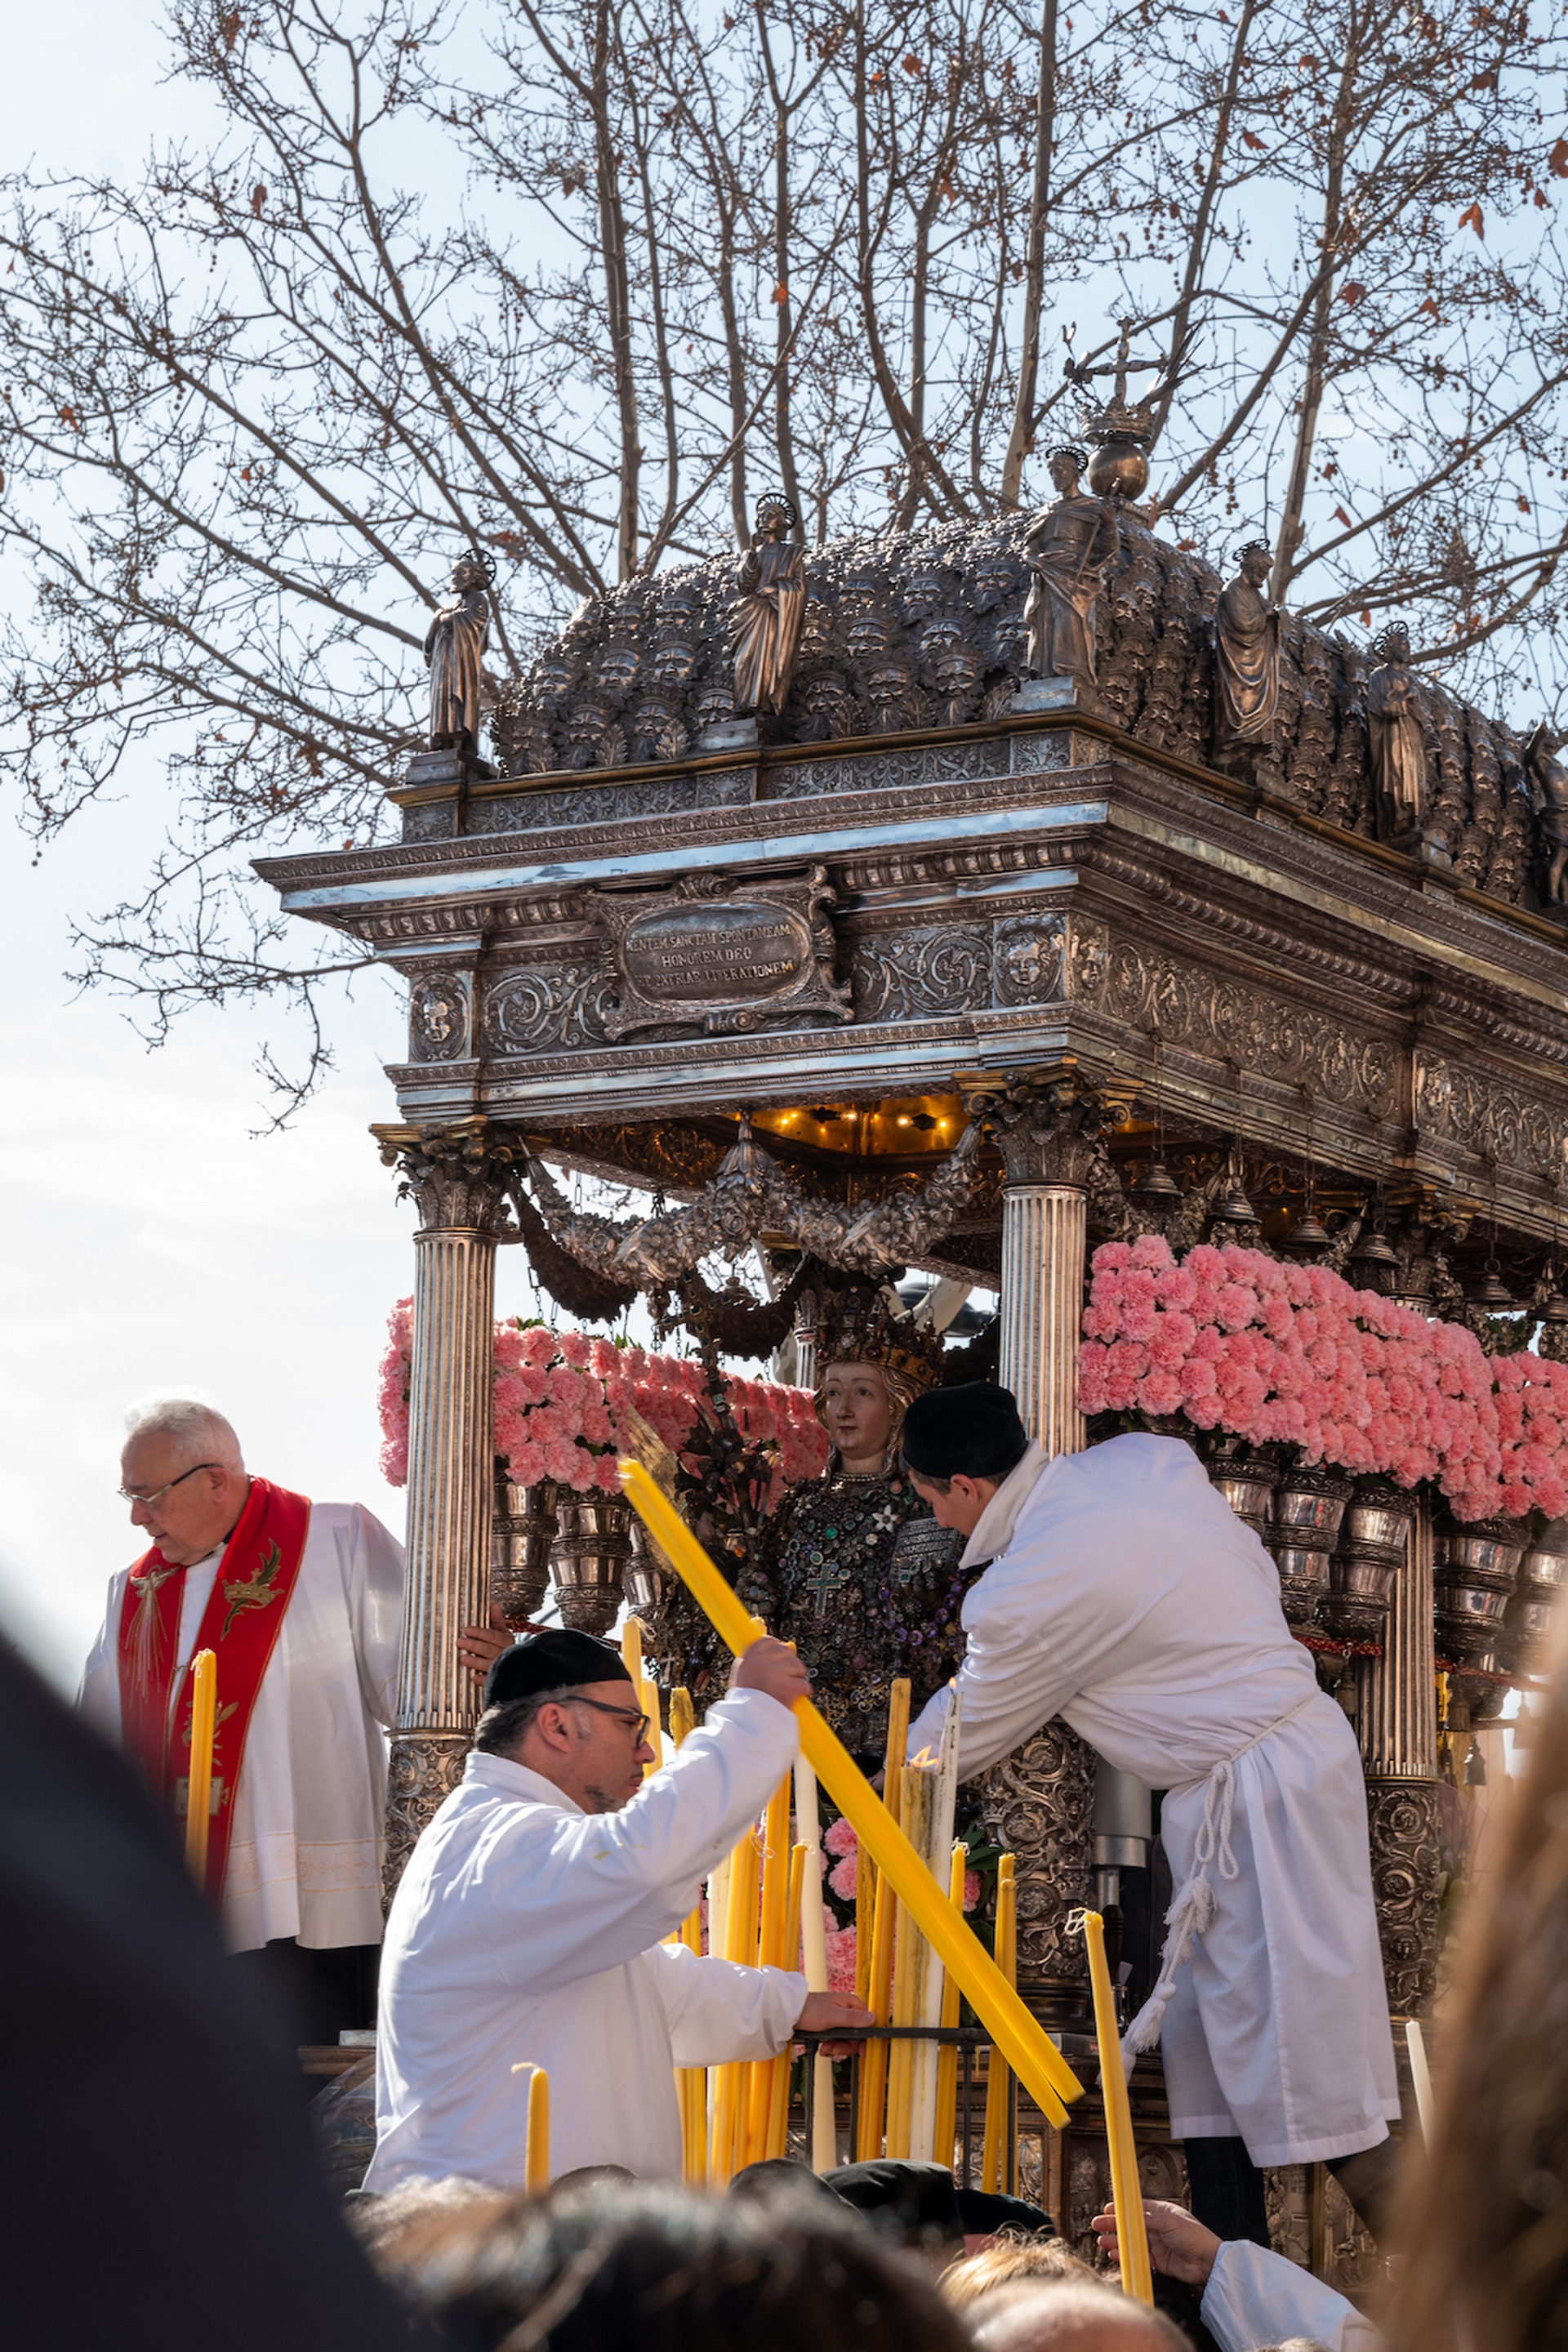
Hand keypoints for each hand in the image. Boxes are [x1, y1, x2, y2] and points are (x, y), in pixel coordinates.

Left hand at [457, 1603, 521, 1680]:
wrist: (520, 1668)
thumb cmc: (506, 1649)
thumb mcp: (503, 1633)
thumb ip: (497, 1621)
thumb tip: (494, 1605)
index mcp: (505, 1641)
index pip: (493, 1636)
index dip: (480, 1632)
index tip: (467, 1630)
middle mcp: (504, 1654)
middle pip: (489, 1649)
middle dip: (474, 1645)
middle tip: (460, 1642)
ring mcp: (502, 1668)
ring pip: (489, 1664)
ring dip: (476, 1662)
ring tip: (463, 1659)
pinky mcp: (499, 1680)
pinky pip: (491, 1680)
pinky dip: (483, 1679)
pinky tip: (475, 1678)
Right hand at [731, 1636, 810, 1712]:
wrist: (746, 1722)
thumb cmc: (743, 1703)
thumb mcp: (740, 1677)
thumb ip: (755, 1663)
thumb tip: (775, 1651)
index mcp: (749, 1657)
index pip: (767, 1641)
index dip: (776, 1647)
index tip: (778, 1656)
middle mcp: (763, 1661)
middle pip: (785, 1651)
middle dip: (789, 1661)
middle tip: (788, 1673)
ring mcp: (777, 1672)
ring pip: (797, 1665)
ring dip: (798, 1675)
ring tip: (792, 1685)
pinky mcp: (789, 1686)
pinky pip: (803, 1683)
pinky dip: (804, 1690)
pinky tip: (799, 1695)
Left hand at [795, 1989, 874, 2056]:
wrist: (790, 2014)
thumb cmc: (809, 2010)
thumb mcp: (832, 2016)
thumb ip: (853, 2018)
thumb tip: (873, 2019)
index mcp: (852, 2004)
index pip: (867, 2024)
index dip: (865, 2039)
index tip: (861, 2051)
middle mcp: (848, 2010)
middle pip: (857, 2034)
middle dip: (846, 2046)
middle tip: (834, 2049)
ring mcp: (840, 2018)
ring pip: (847, 2039)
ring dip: (837, 2047)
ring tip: (826, 2049)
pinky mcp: (832, 2025)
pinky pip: (838, 2040)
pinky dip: (832, 2046)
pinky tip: (824, 2048)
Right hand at [1090, 2199, 1220, 2288]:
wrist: (1208, 2264)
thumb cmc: (1195, 2237)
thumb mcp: (1170, 2221)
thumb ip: (1148, 2219)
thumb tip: (1130, 2214)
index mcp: (1163, 2213)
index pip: (1137, 2209)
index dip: (1122, 2209)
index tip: (1107, 2209)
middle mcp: (1159, 2228)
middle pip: (1131, 2225)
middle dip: (1114, 2225)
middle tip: (1097, 2226)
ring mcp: (1158, 2245)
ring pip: (1132, 2242)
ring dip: (1117, 2241)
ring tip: (1102, 2242)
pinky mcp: (1158, 2262)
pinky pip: (1138, 2257)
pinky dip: (1126, 2255)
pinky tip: (1115, 2254)